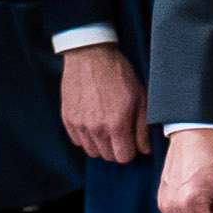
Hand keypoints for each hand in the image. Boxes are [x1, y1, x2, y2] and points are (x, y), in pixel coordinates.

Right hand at [60, 40, 150, 165]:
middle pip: (107, 157)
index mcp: (116, 124)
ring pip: (91, 151)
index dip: (130, 151)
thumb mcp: (140, 97)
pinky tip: (93, 123)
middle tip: (120, 133)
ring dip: (100, 145)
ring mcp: (79, 124)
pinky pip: (77, 140)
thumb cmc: (118, 73)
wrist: (90, 55)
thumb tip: (145, 149)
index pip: (123, 157)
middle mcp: (96, 128)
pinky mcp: (68, 118)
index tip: (131, 141)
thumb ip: (143, 127)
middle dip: (116, 149)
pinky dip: (86, 137)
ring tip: (106, 128)